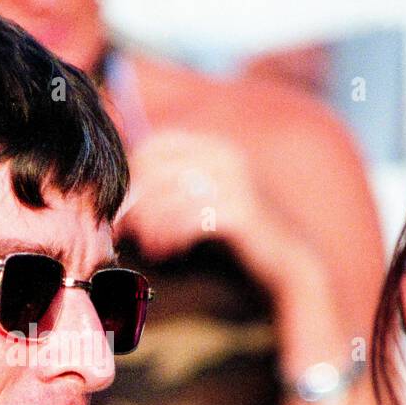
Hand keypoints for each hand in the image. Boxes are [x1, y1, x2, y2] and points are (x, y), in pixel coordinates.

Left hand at [117, 128, 317, 291]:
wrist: (286, 260)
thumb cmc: (234, 234)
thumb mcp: (199, 204)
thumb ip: (168, 193)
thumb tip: (118, 199)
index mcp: (212, 146)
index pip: (155, 144)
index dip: (130, 175)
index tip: (119, 208)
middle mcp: (223, 156)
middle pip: (156, 169)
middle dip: (133, 203)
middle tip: (121, 232)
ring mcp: (235, 181)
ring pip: (169, 195)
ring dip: (149, 225)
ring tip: (146, 246)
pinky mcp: (241, 212)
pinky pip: (190, 219)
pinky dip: (171, 237)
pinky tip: (166, 253)